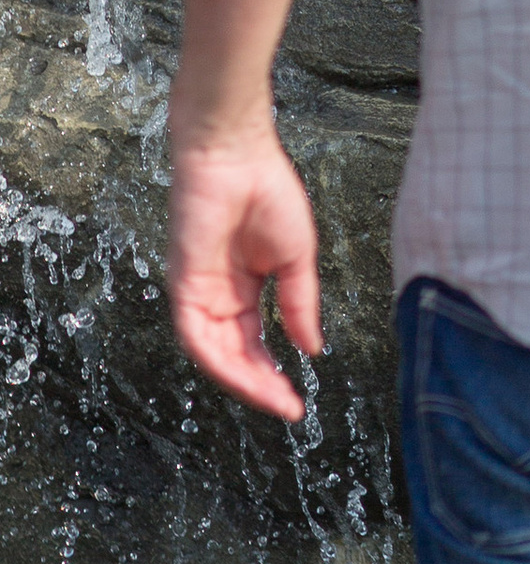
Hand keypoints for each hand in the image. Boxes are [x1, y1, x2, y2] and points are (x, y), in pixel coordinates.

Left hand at [165, 121, 321, 419]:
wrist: (238, 156)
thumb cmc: (268, 193)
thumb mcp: (296, 259)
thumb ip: (300, 304)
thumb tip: (312, 349)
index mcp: (244, 289)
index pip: (255, 344)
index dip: (273, 375)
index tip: (296, 402)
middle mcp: (217, 298)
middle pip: (234, 356)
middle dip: (260, 386)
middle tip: (287, 408)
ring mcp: (198, 293)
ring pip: (214, 354)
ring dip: (243, 380)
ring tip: (274, 398)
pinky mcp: (183, 284)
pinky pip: (195, 335)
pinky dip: (219, 359)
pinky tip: (248, 374)